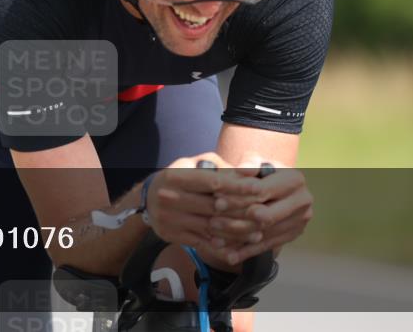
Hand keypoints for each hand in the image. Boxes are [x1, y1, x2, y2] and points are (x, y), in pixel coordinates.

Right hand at [145, 153, 261, 248]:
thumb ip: (222, 167)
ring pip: (210, 228)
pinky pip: (201, 243)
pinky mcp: (172, 235)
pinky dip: (221, 248)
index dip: (237, 187)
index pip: (212, 182)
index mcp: (175, 176)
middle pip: (213, 207)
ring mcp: (170, 219)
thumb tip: (252, 170)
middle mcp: (169, 198)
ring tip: (257, 233)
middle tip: (264, 215)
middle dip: (241, 212)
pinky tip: (238, 249)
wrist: (147, 200)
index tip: (258, 189)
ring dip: (236, 233)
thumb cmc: (180, 178)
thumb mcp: (194, 164)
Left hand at [217, 155, 313, 264]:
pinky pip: (268, 246)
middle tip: (213, 223)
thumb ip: (248, 165)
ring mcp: (300, 220)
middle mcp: (302, 200)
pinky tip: (229, 256)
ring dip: (239, 239)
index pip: (262, 191)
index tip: (216, 202)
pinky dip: (247, 252)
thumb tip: (241, 170)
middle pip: (266, 215)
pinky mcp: (294, 234)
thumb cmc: (260, 172)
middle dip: (236, 220)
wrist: (277, 189)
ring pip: (265, 233)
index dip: (238, 196)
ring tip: (216, 241)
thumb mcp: (255, 164)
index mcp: (294, 178)